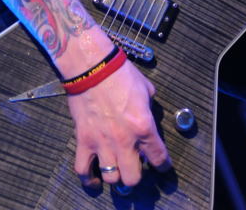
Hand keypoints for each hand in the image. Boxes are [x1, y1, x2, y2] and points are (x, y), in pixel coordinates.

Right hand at [68, 58, 171, 190]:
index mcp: (143, 126)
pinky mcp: (84, 140)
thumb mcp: (146, 88)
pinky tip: (94, 178)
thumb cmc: (120, 72)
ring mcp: (102, 143)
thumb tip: (149, 115)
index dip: (163, 166)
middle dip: (136, 175)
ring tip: (116, 168)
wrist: (92, 65)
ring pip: (111, 179)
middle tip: (135, 166)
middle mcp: (124, 140)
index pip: (158, 158)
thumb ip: (150, 108)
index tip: (161, 167)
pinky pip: (83, 169)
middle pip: (133, 178)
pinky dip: (89, 178)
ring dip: (115, 175)